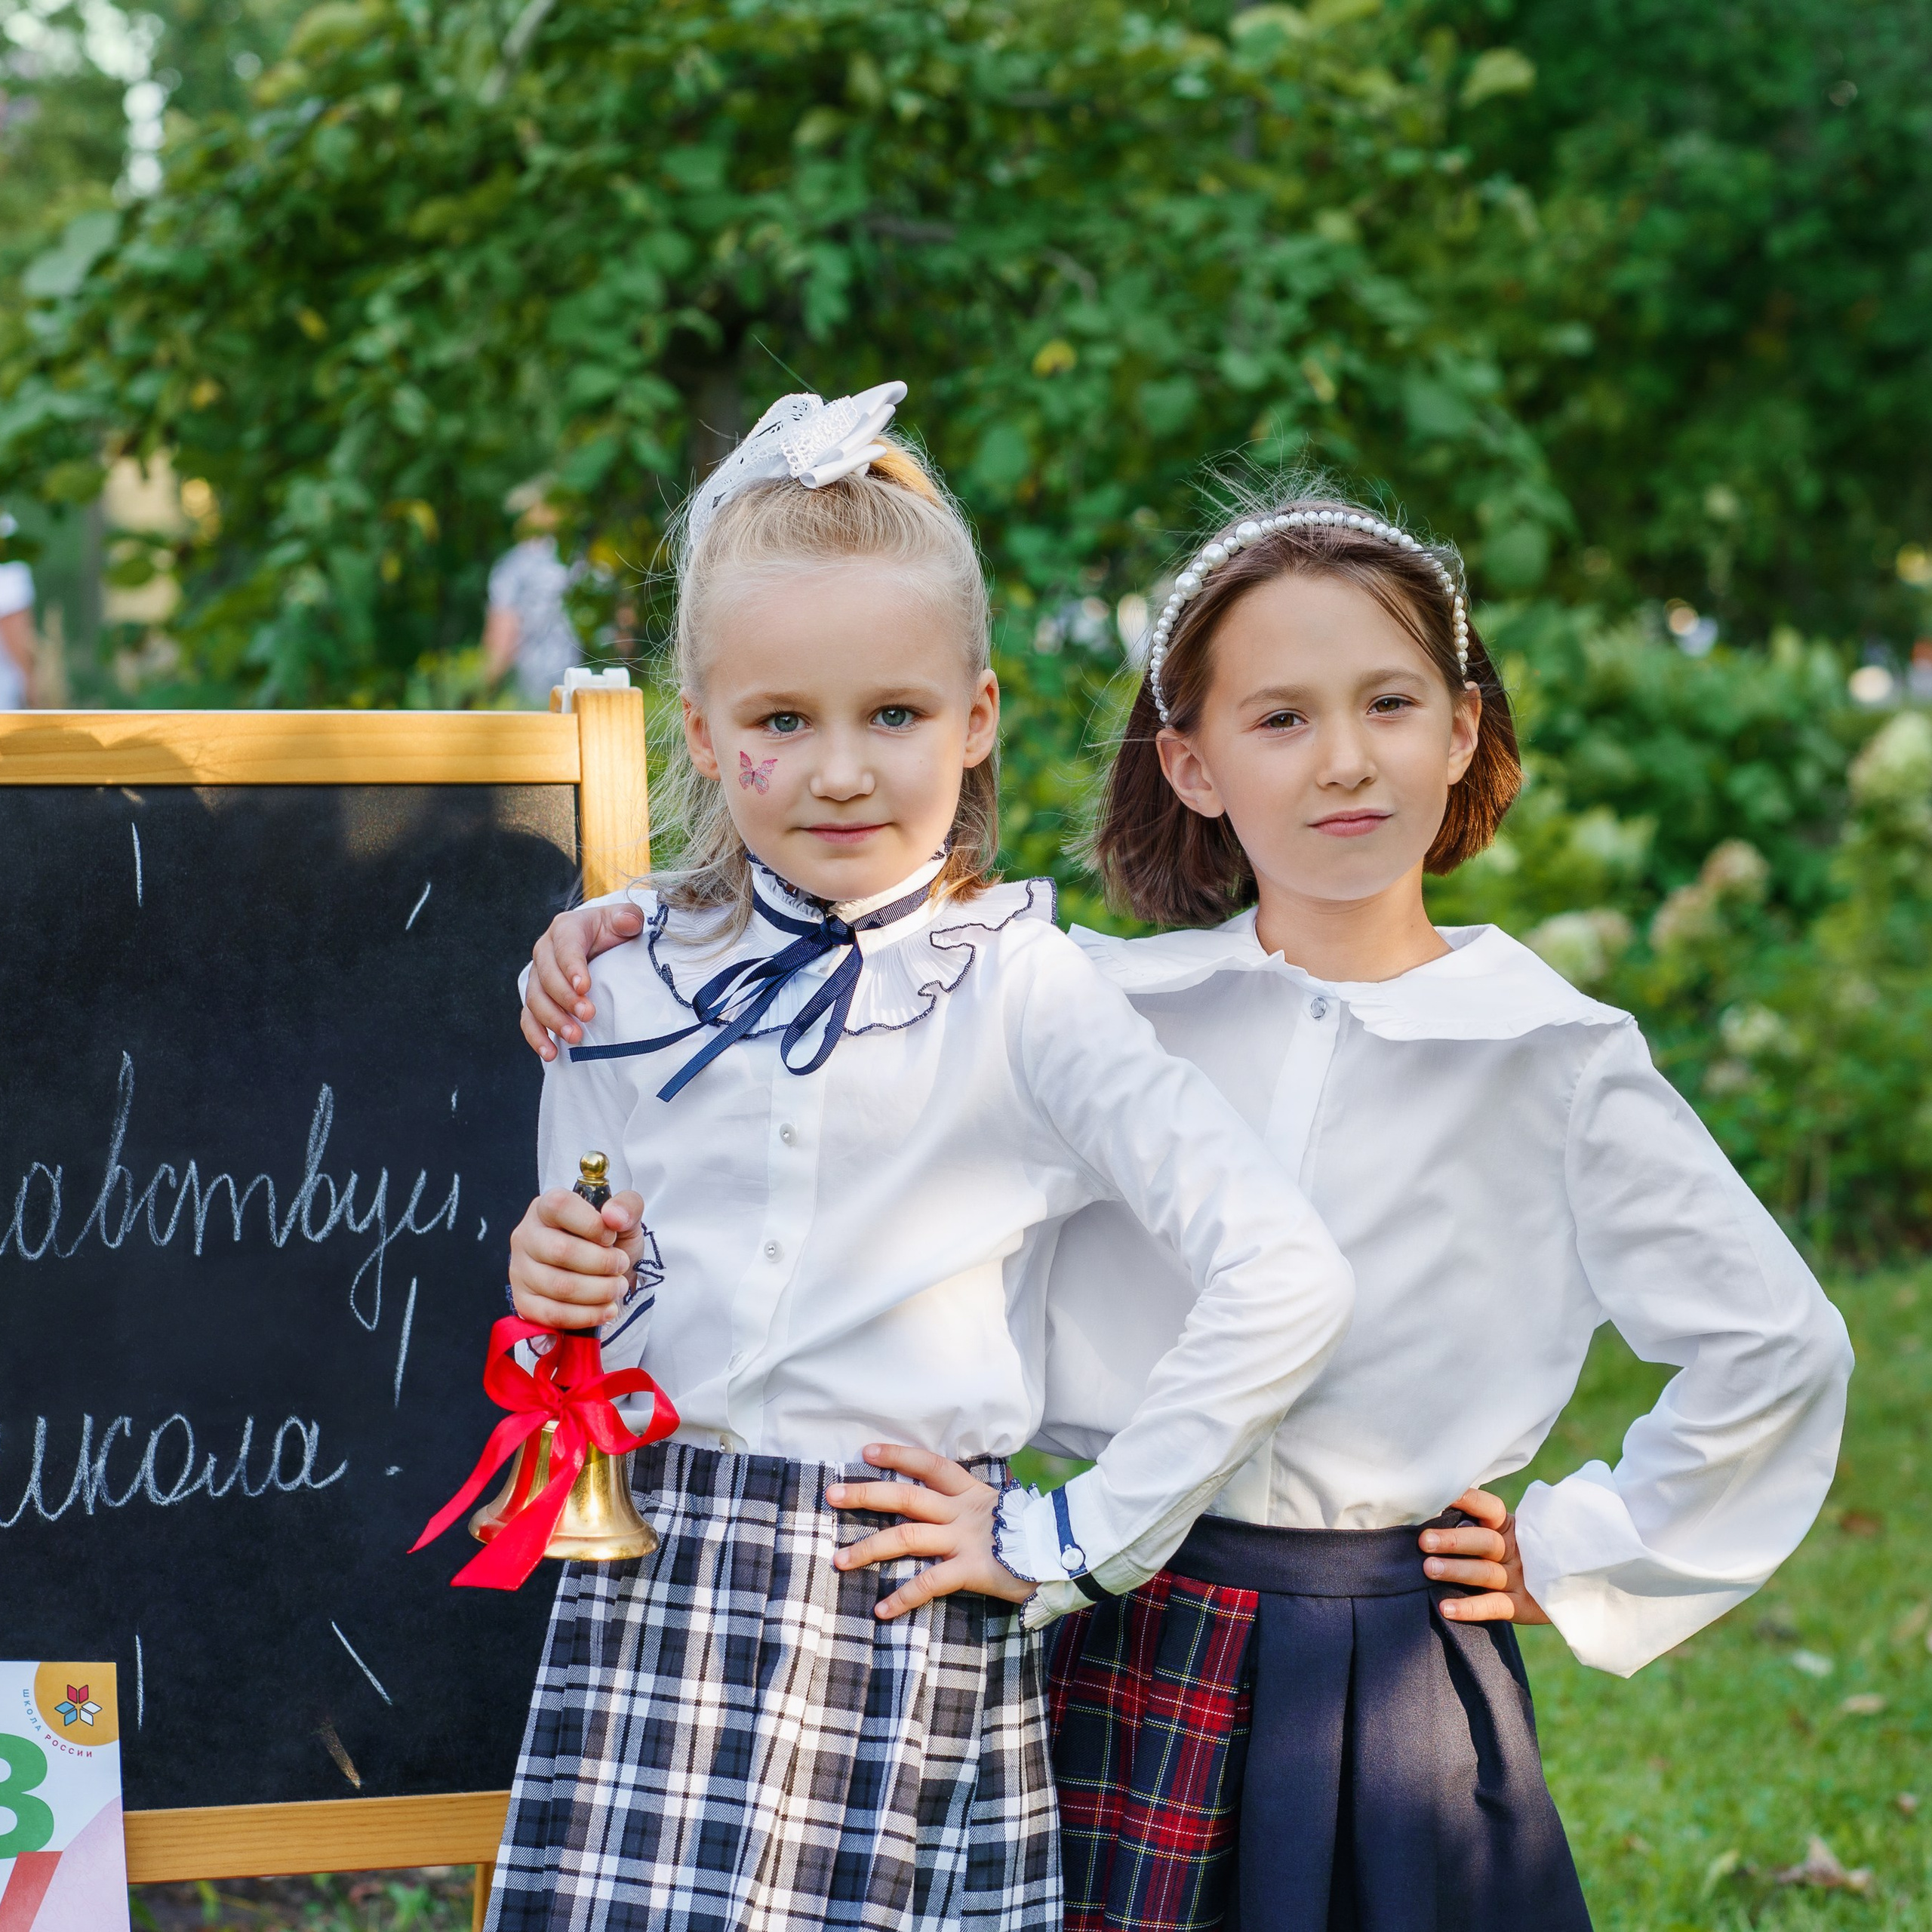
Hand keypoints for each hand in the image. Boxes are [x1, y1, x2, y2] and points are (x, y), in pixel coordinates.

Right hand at [507, 1186, 644, 1328]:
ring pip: (560, 1287)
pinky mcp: (523, 1302)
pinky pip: (553, 1314)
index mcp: (546, 1207)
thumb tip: (613, 1216)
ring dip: (599, 1291)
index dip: (592, 1224)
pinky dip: (587, 1315)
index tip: (611, 1237)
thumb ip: (627, 1206)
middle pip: (561, 1251)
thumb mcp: (625, 1217)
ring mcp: (520, 1270)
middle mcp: (526, 1236)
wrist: (604, 1274)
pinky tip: (607, 1309)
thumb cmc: (608, 1241)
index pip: (560, 1206)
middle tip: (621, 1265)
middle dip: (602, 1263)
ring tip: (618, 1287)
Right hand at [521, 903, 647, 1060]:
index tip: (584, 987)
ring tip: (574, 1037)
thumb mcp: (624, 919)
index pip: (565, 947)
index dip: (572, 967)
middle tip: (587, 1015)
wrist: (601, 942)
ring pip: (535, 1000)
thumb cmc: (613, 931)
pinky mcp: (537, 998)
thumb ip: (628, 917)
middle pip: (546, 977)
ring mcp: (539, 977)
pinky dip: (536, 1036)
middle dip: (565, 998)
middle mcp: (545, 951)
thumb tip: (628, 922)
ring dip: (552, 1020)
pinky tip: (550, 1053)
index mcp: (566, 929)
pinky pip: (529, 1018)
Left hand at [825, 1444, 1036, 1620]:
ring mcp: (966, 1540)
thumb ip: (970, 1505)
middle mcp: (963, 1510)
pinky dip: (903, 1597)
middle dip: (866, 1495)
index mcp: (970, 1491)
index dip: (898, 1455)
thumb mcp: (998, 1508)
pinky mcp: (972, 1570)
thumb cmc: (1030, 1533)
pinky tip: (881, 1609)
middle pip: (906, 1496)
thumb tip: (941, 1503)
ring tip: (840, 1559)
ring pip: (908, 1537)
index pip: (929, 1463)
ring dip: (869, 1548)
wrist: (1065, 1555)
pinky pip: (930, 1583)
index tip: (866, 1452)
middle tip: (832, 1495)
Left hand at [1422, 1487, 1550, 1625]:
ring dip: (1456, 1570)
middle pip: (1485, 1542)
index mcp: (1508, 1527)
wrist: (1562, 1585)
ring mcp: (1520, 1579)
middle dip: (1454, 1540)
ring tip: (1428, 1568)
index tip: (1441, 1497)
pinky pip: (1495, 1606)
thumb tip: (1431, 1511)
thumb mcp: (1503, 1535)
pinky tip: (1446, 1608)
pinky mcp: (1523, 1606)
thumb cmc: (1514, 1554)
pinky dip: (1471, 1608)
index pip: (1490, 1508)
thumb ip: (1474, 1525)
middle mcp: (1515, 1551)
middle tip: (1424, 1541)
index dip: (1468, 1500)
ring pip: (1486, 1573)